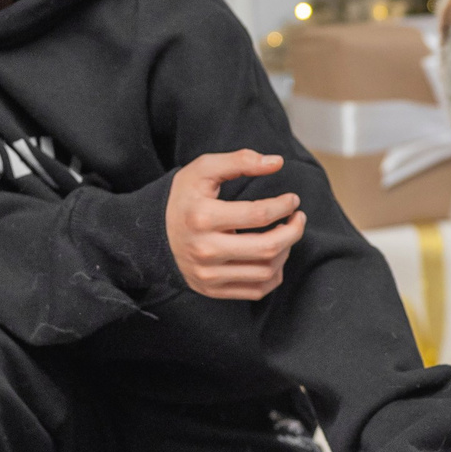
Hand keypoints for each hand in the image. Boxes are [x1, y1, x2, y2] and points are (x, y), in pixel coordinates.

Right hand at [167, 150, 305, 299]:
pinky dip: (274, 274)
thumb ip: (240, 160)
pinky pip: (257, 291)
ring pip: (266, 271)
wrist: (152, 234)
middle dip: (293, 232)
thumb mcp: (203, 170)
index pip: (259, 215)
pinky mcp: (213, 290)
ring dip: (286, 252)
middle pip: (267, 248)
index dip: (284, 206)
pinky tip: (275, 256)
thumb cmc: (184, 198)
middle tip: (298, 218)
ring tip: (286, 234)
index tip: (293, 200)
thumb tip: (277, 162)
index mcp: (203, 217)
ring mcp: (209, 275)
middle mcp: (205, 250)